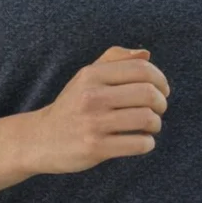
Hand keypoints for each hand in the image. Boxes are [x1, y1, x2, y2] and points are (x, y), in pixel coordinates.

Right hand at [30, 45, 170, 174]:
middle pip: (148, 94)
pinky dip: (147, 143)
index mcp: (92, 75)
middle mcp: (92, 96)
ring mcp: (93, 123)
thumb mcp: (86, 77)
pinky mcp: (95, 147)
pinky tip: (139, 141)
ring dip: (155, 124)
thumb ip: (114, 60)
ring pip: (146, 119)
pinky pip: (138, 143)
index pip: (141, 69)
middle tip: (158, 110)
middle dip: (161, 103)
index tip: (162, 91)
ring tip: (149, 127)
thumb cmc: (71, 106)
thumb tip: (146, 54)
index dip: (160, 80)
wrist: (39, 139)